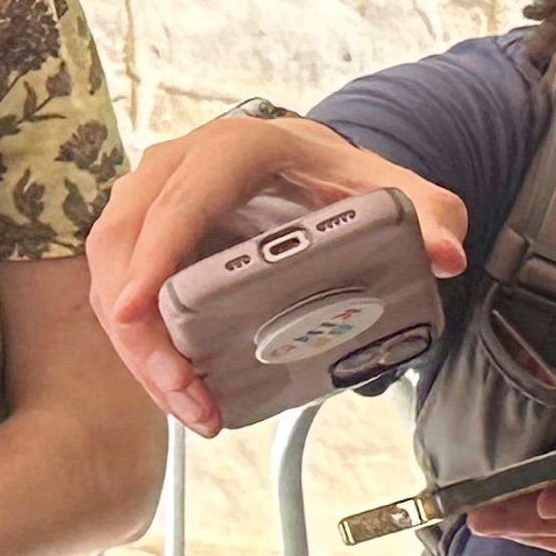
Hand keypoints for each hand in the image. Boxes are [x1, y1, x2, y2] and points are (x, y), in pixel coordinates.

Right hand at [85, 114, 469, 436]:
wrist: (319, 168)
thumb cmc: (349, 180)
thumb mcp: (398, 192)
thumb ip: (431, 215)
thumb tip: (444, 254)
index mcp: (235, 148)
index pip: (182, 202)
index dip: (153, 258)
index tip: (137, 314)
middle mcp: (177, 167)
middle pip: (127, 245)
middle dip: (144, 329)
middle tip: (185, 393)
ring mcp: (150, 200)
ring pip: (112, 274)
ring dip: (140, 349)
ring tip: (190, 407)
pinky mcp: (143, 236)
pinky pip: (124, 291)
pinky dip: (144, 345)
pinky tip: (181, 391)